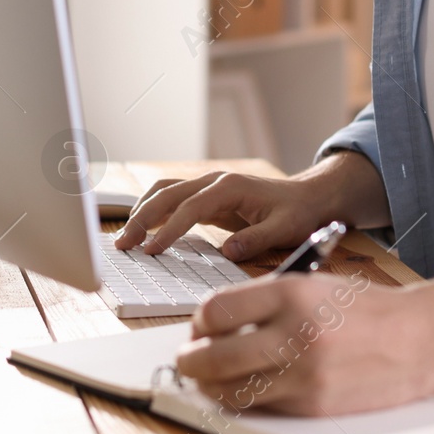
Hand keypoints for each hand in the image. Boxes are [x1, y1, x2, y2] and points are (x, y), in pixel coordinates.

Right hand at [113, 152, 388, 259]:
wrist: (310, 197)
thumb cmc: (299, 212)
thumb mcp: (285, 228)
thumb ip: (257, 239)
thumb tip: (228, 251)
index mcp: (230, 187)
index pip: (189, 208)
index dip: (168, 230)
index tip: (152, 251)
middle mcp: (214, 181)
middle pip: (167, 195)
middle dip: (142, 219)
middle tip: (124, 246)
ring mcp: (208, 187)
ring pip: (164, 192)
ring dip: (141, 212)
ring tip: (125, 239)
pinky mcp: (207, 198)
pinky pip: (172, 200)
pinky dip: (152, 212)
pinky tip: (142, 231)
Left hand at [174, 271, 433, 414]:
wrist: (422, 339)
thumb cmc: (368, 310)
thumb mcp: (316, 285)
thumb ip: (267, 300)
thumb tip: (216, 322)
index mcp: (292, 293)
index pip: (217, 310)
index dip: (199, 321)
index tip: (199, 326)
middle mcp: (295, 333)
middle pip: (213, 356)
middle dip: (190, 360)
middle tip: (187, 358)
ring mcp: (304, 374)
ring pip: (230, 390)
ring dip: (209, 386)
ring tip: (208, 378)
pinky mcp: (313, 405)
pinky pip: (261, 406)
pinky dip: (245, 399)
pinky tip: (245, 389)